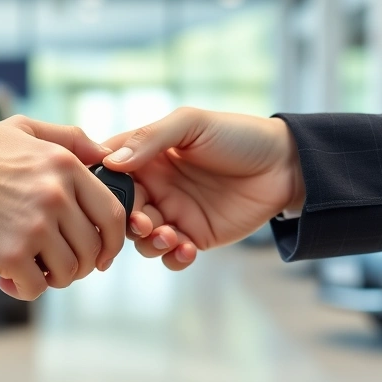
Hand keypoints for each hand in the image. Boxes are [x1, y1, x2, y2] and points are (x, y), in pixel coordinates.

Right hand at [0, 116, 127, 300]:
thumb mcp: (22, 129)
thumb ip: (69, 138)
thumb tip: (107, 155)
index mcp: (65, 166)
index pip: (113, 214)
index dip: (113, 242)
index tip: (103, 256)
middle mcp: (56, 195)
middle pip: (92, 248)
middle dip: (79, 265)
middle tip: (56, 266)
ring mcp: (35, 226)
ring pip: (69, 271)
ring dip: (52, 279)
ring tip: (30, 270)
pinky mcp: (11, 254)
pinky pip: (36, 287)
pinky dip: (24, 289)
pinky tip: (7, 279)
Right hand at [103, 107, 304, 270]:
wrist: (285, 164)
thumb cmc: (238, 135)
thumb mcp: (192, 124)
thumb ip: (150, 138)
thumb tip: (111, 162)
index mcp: (147, 156)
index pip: (108, 171)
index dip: (99, 184)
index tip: (97, 193)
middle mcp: (155, 186)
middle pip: (120, 211)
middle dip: (125, 220)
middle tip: (142, 221)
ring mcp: (174, 213)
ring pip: (141, 238)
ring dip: (148, 241)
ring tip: (168, 235)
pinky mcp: (195, 236)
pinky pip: (171, 255)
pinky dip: (172, 257)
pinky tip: (186, 248)